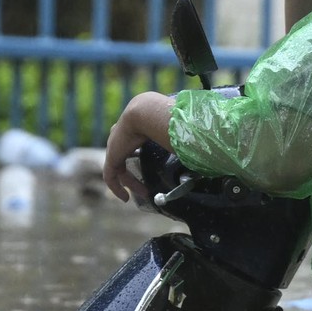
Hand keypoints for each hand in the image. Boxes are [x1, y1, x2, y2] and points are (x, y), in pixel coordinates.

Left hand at [102, 91, 175, 205]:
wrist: (147, 112)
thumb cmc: (164, 118)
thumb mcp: (171, 130)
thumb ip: (180, 139)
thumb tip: (200, 147)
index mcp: (135, 128)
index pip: (133, 145)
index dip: (139, 158)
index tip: (150, 170)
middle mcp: (122, 137)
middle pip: (126, 159)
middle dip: (135, 175)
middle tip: (147, 188)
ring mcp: (114, 147)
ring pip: (120, 170)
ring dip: (131, 184)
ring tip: (143, 194)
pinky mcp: (111, 156)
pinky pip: (110, 176)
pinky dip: (116, 188)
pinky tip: (125, 198)